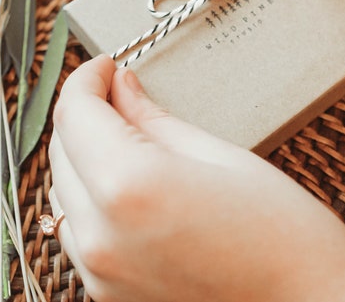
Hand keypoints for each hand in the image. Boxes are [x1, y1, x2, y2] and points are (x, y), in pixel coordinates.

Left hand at [48, 55, 344, 301]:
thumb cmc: (283, 231)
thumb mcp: (221, 156)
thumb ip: (156, 120)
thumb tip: (122, 89)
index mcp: (130, 186)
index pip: (76, 114)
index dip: (86, 79)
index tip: (106, 66)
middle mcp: (100, 235)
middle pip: (61, 152)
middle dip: (84, 114)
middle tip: (118, 90)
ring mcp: (100, 272)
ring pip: (63, 193)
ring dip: (82, 156)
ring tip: (122, 133)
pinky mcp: (108, 294)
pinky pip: (79, 232)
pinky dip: (91, 199)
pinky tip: (125, 181)